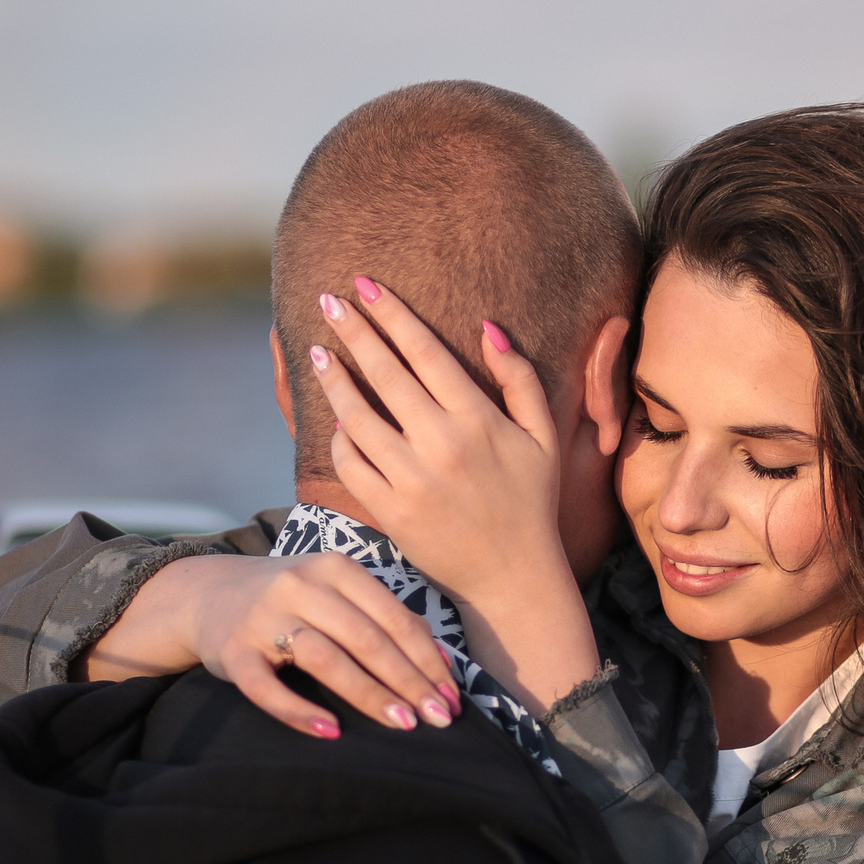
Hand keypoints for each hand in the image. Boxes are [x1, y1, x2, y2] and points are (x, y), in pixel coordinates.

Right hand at [83, 549, 459, 739]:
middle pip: (365, 638)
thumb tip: (439, 661)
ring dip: (368, 694)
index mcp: (335, 568)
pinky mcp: (232, 651)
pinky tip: (331, 731)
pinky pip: (266, 687)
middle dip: (408, 681)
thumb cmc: (292, 599)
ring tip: (402, 724)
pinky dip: (299, 710)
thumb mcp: (336, 590)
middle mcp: (300, 586)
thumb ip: (382, 615)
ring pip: (325, 658)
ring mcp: (264, 618)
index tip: (451, 696)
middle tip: (438, 718)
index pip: (393, 617)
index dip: (427, 659)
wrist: (207, 593)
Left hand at [314, 277, 601, 709]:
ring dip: (335, 379)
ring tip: (320, 353)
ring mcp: (412, 479)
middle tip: (330, 301)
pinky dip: (340, 438)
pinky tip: (337, 420)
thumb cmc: (530, 501)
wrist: (512, 578)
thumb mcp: (543, 437)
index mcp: (479, 419)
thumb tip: (487, 326)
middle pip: (386, 372)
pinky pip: (350, 464)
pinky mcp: (390, 511)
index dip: (393, 314)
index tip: (366, 285)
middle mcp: (442, 444)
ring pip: (358, 416)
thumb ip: (519, 378)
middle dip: (355, 330)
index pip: (425, 351)